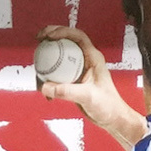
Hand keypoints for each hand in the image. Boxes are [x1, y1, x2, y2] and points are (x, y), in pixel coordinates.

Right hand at [35, 27, 144, 145]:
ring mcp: (78, 69)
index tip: (49, 36)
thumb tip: (46, 87)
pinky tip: (45, 85)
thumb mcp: (88, 97)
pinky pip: (56, 71)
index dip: (62, 31)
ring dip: (47, 56)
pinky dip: (48, 75)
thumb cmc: (110, 107)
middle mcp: (85, 60)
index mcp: (94, 58)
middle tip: (39, 39)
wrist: (112, 119)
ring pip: (59, 55)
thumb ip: (67, 91)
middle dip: (50, 37)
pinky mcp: (72, 79)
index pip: (78, 36)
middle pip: (65, 41)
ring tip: (38, 62)